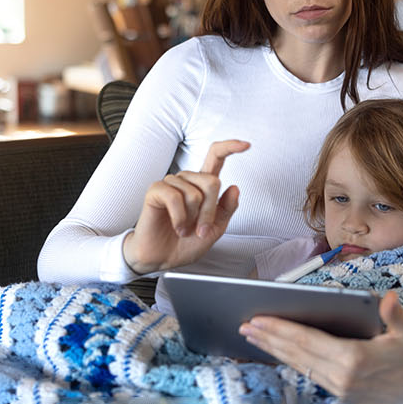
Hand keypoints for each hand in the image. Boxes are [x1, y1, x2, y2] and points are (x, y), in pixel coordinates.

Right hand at [122, 140, 249, 274]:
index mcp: (203, 186)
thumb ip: (226, 209)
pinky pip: (174, 198)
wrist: (163, 258)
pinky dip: (179, 218)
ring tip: (184, 229)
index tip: (247, 145)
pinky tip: (176, 227)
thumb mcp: (215, 229)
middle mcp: (187, 180)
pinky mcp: (155, 191)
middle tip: (200, 230)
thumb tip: (235, 188)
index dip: (230, 147)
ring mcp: (170, 183)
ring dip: (192, 218)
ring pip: (194, 193)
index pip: (216, 157)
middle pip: (212, 182)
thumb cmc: (186, 243)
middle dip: (210, 211)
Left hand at [239, 291, 402, 403]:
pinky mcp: (341, 395)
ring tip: (254, 337)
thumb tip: (386, 298)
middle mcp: (342, 376)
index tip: (259, 319)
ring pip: (299, 366)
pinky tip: (278, 352)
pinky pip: (309, 375)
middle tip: (245, 325)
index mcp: (355, 358)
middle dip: (269, 339)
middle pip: (297, 354)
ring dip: (274, 351)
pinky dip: (291, 362)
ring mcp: (340, 389)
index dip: (280, 329)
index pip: (308, 340)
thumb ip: (394, 315)